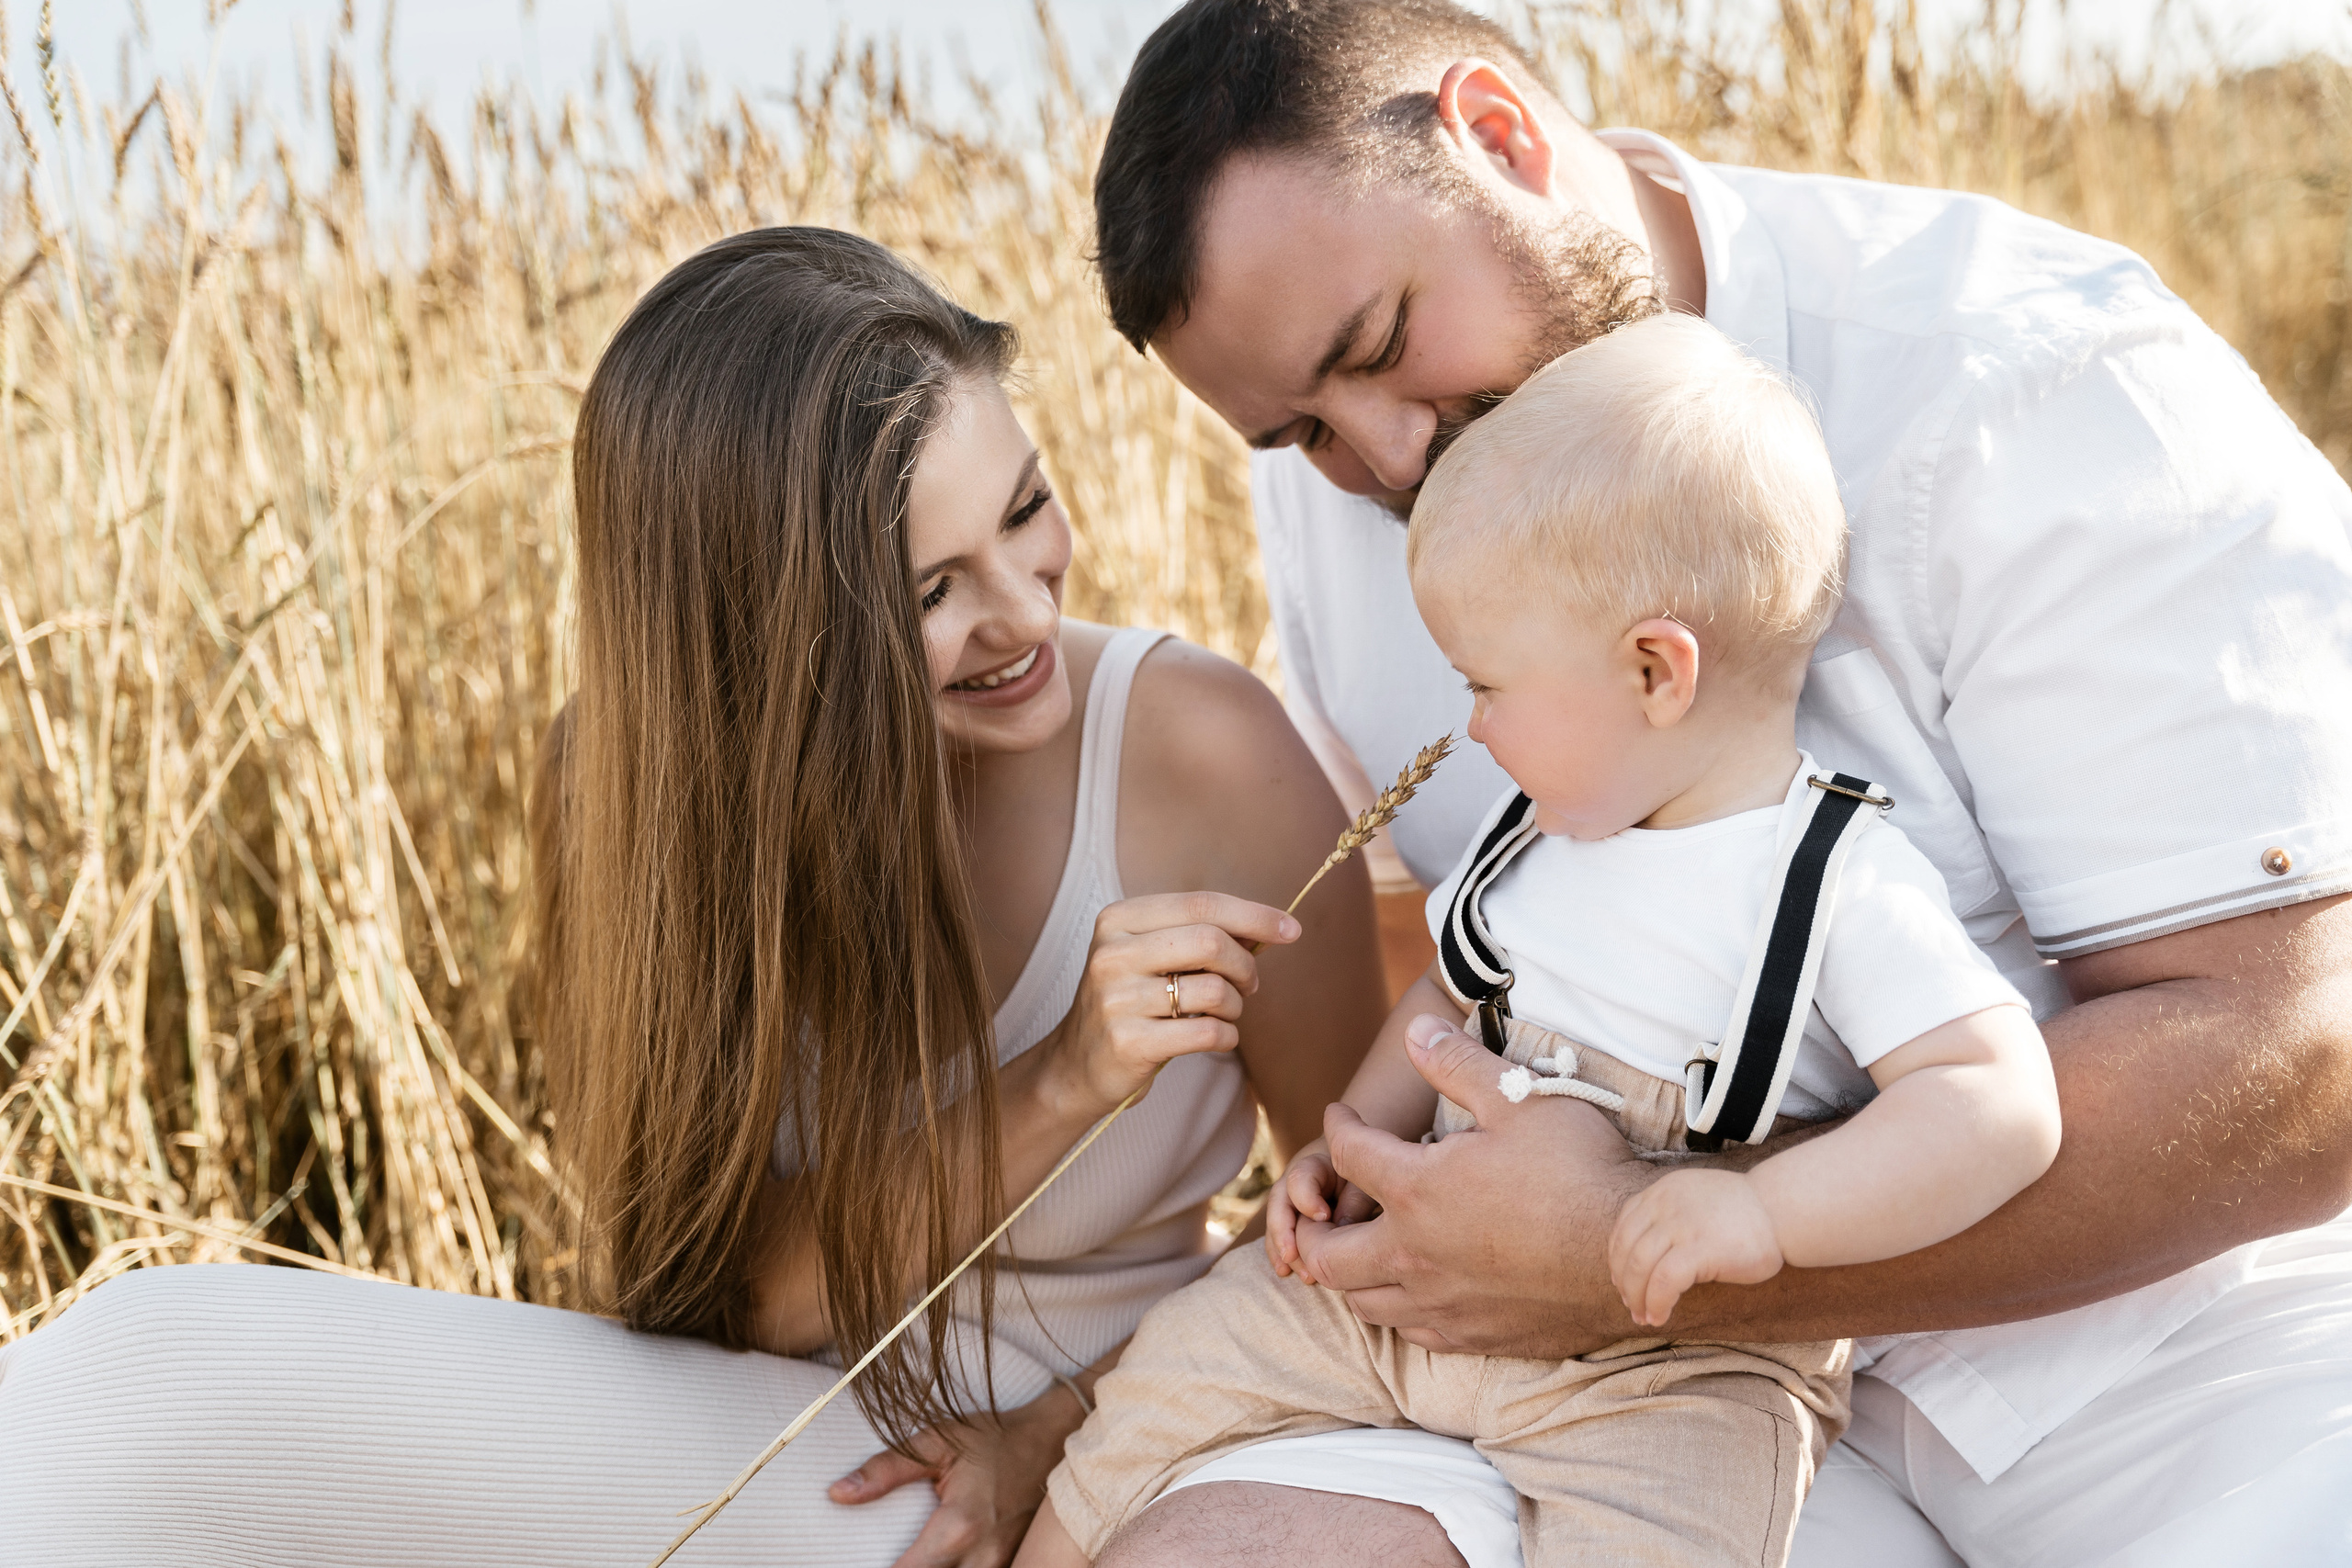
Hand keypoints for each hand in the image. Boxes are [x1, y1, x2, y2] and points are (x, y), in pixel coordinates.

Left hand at [829, 1385, 1085, 1567]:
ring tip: (913, 1559)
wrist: (1055, 1439)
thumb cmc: (994, 1438)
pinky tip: (939, 1560)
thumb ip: (887, 1469)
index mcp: (960, 1527)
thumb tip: (837, 1494)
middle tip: (887, 1558)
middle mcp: (984, 1556)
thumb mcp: (937, 1442)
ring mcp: (1003, 1564)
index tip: (854, 1565)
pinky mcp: (1012, 1562)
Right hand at [1047, 893, 1299, 1118]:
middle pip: (1211, 942)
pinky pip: (1207, 1032)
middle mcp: (1112, 953)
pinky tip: (1216, 1036)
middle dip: (1246, 966)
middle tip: (1248, 985)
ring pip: (1213, 990)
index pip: (1201, 904)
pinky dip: (1226, 1036)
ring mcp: (1116, 999)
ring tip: (1224, 1013)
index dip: (1254, 915)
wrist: (1076, 1065)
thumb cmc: (1131, 1003)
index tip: (1291, 929)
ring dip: (1235, 1006)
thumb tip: (1271, 926)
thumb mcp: (1150, 956)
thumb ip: (1198, 935)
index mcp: (1119, 919)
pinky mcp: (1128, 1042)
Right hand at [1266, 1137, 1377, 1282]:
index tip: (1323, 1217)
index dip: (1306, 1198)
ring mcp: (1295, 1200)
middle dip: (1283, 1231)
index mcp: (1317, 1163)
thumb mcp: (1368, 1183)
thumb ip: (1355, 1202)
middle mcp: (1299, 1179)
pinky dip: (1285, 1254)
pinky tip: (1285, 1272)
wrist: (1373, 1166)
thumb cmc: (1375, 1173)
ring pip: (1279, 1222)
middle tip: (1291, 1256)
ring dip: (1282, 1249)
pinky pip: (1286, 1236)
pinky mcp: (1299, 1220)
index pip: (1300, 1178)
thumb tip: (1340, 1231)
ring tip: (1294, 1273)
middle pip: (1279, 1202)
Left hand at [1292, 1014, 1657, 1357]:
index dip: (1339, 1127)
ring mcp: (1442, 1303)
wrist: (1634, 1255)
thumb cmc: (1579, 1169)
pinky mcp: (1473, 1335)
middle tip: (1321, 1208)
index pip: (1347, 1156)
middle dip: (1311, 1228)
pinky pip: (1411, 1332)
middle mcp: (1414, 1255)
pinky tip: (1414, 1290)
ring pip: (1362, 1302)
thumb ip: (1457, 1063)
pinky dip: (1397, 1309)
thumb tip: (1414, 1031)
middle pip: (1327, 1254)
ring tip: (1360, 1249)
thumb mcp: (1519, 1098)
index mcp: (1415, 1191)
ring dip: (1349, 1275)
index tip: (1341, 1118)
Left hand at [1607, 1169, 1783, 1326]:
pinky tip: (1660, 1316)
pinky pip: (1664, 1281)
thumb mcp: (1696, 1199)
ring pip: (1639, 1266)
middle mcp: (1667, 1204)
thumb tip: (1644, 1255)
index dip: (1617, 1257)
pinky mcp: (1700, 1249)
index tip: (1622, 1281)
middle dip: (1623, 1282)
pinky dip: (1656, 1302)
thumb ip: (1670, 1215)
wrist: (1783, 1209)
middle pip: (1626, 1248)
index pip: (1624, 1225)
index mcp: (1664, 1190)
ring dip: (1636, 1297)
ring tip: (1644, 1316)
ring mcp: (1682, 1225)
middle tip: (1631, 1306)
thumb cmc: (1745, 1213)